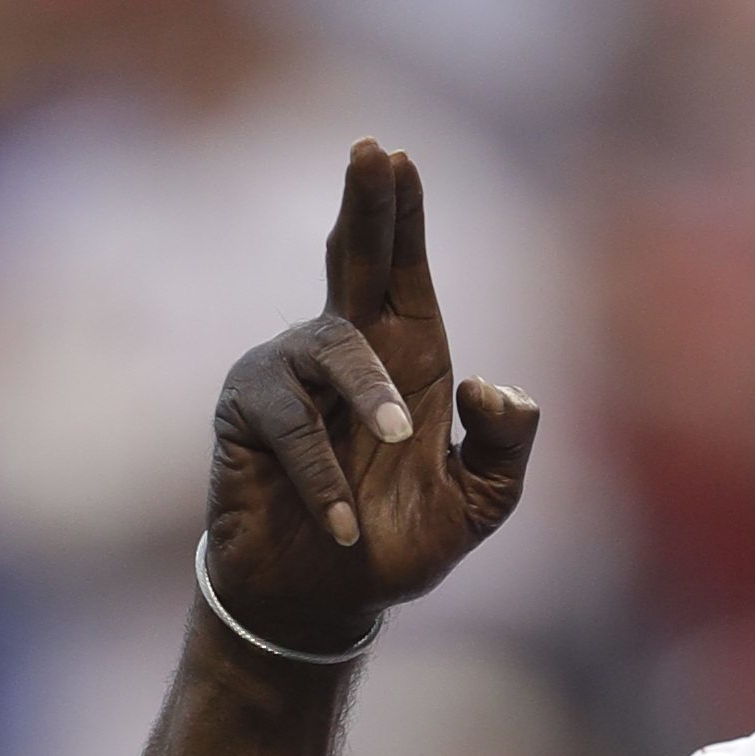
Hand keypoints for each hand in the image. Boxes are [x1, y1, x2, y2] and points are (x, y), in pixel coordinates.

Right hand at [204, 138, 539, 651]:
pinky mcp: (246, 415)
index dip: (402, 216)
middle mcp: (345, 354)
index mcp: (407, 359)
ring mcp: (290, 378)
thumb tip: (489, 382)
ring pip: (332, 348)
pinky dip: (326, 475)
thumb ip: (508, 445)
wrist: (327, 605)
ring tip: (397, 442)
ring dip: (370, 393)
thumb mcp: (480, 502)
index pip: (404, 272)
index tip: (400, 156)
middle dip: (366, 206)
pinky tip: (347, 523)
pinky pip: (291, 424)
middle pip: (354, 261)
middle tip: (372, 149)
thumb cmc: (397, 544)